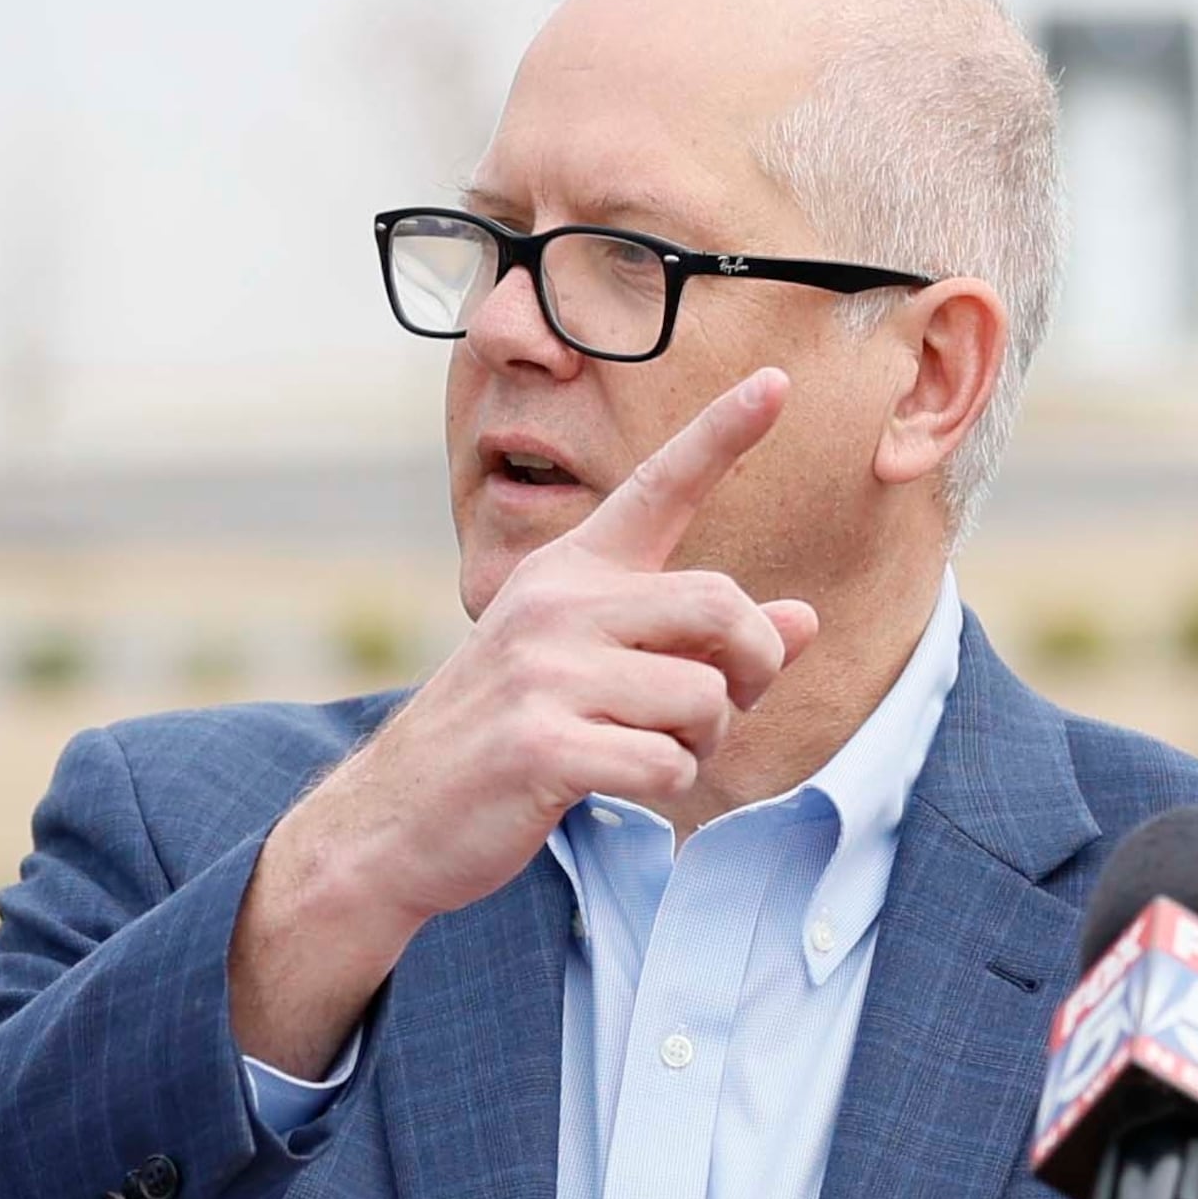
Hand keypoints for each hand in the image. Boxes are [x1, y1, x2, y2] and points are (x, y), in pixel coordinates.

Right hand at [230, 368, 820, 1074]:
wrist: (394, 817)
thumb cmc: (505, 741)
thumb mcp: (592, 672)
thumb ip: (694, 643)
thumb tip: (803, 619)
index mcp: (567, 572)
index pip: (657, 488)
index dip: (722, 435)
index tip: (778, 381)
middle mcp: (554, 604)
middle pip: (720, 606)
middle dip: (752, 667)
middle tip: (727, 707)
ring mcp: (542, 672)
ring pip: (704, 697)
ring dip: (705, 743)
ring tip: (656, 753)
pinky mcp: (540, 744)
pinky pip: (665, 763)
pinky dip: (665, 786)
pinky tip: (617, 787)